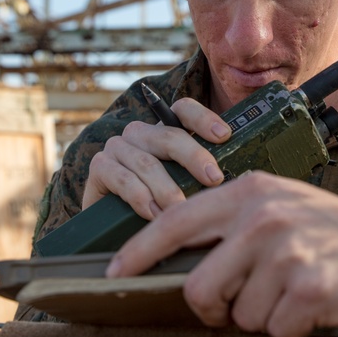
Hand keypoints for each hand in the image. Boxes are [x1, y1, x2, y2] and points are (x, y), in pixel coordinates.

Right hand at [82, 96, 232, 218]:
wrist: (111, 226)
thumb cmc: (157, 204)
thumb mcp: (182, 186)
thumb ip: (201, 178)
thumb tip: (237, 185)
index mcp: (163, 131)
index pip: (183, 110)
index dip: (204, 119)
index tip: (225, 136)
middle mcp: (139, 133)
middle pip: (170, 135)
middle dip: (194, 157)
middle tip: (214, 179)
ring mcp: (117, 147)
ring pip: (147, 162)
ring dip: (167, 188)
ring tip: (181, 209)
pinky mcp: (99, 167)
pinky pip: (123, 179)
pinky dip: (140, 197)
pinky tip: (153, 214)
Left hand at [106, 171, 337, 336]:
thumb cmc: (326, 227)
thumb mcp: (275, 202)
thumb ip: (229, 221)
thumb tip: (176, 259)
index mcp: (247, 193)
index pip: (175, 222)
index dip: (138, 251)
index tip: (114, 272)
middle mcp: (262, 219)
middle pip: (199, 288)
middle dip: (213, 309)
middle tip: (236, 306)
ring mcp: (286, 253)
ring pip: (240, 315)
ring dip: (263, 315)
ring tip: (292, 290)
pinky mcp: (310, 288)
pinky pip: (276, 330)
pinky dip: (292, 327)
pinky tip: (314, 303)